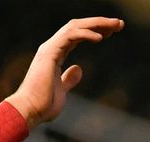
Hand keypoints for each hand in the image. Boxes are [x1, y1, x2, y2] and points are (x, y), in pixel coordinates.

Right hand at [6, 18, 125, 129]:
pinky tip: (100, 37)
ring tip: (115, 25)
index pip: (77, 36)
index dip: (95, 31)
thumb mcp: (62, 90)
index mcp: (55, 54)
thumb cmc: (43, 104)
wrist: (29, 110)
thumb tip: (78, 69)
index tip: (113, 32)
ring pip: (74, 27)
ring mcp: (49, 49)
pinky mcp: (49, 54)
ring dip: (96, 24)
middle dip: (99, 23)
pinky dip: (85, 34)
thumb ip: (68, 79)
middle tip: (120, 23)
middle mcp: (52, 48)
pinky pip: (69, 37)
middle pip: (77, 27)